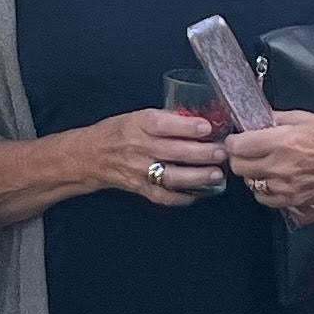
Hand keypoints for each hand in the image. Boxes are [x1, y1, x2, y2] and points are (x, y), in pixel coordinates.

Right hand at [93, 107, 227, 208]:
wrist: (92, 155)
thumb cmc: (120, 132)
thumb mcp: (139, 116)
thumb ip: (168, 119)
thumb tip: (203, 120)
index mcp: (138, 124)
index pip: (162, 125)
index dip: (185, 126)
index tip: (207, 127)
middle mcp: (138, 147)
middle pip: (172, 151)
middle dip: (201, 153)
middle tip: (222, 152)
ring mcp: (138, 170)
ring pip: (171, 176)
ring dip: (197, 177)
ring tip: (216, 174)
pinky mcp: (140, 188)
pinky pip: (164, 196)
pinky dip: (183, 196)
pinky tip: (201, 192)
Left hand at [226, 115, 313, 219]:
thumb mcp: (301, 117)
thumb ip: (272, 119)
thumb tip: (250, 120)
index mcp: (282, 142)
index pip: (236, 146)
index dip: (234, 141)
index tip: (238, 139)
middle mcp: (281, 166)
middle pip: (238, 166)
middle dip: (239, 157)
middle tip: (249, 151)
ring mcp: (286, 186)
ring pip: (249, 183)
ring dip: (252, 173)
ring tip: (265, 163)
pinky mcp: (292, 200)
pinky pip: (262, 197)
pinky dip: (263, 188)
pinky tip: (273, 177)